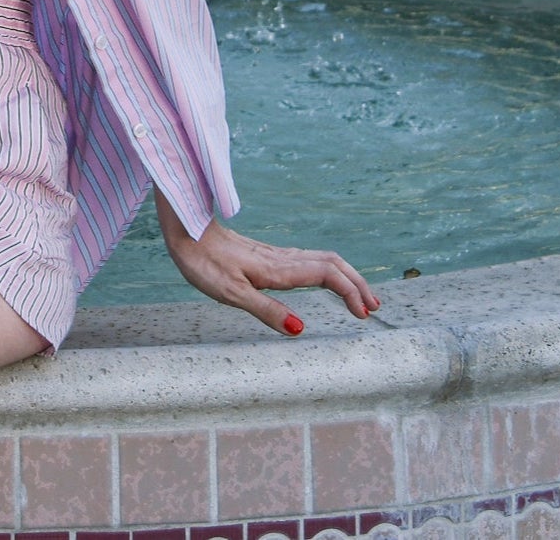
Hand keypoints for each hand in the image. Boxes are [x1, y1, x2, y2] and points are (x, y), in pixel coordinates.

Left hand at [155, 191, 380, 335]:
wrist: (185, 230)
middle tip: (374, 308)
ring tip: (360, 298)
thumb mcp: (231, 293)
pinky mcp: (268, 256)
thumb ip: (266, 310)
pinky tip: (326, 282)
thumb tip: (299, 330)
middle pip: (332, 263)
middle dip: (357, 283)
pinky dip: (329, 272)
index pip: (327, 274)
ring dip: (346, 276)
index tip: (364, 315)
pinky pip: (308, 260)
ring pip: (322, 259)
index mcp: (278, 269)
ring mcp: (276, 256)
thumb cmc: (203, 263)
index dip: (350, 291)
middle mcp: (282, 259)